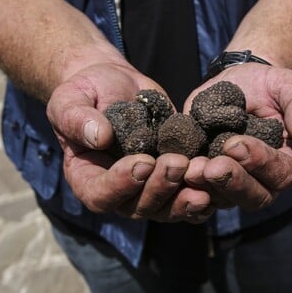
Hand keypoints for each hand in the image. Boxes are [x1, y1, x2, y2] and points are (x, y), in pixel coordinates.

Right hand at [46, 62, 212, 222]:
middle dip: (161, 188)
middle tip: (178, 164)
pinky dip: (206, 190)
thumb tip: (98, 137)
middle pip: (139, 207)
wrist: (115, 85)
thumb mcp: (70, 100)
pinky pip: (189, 194)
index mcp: (86, 178)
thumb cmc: (86, 93)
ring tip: (204, 172)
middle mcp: (118, 191)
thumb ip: (77, 119)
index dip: (121, 184)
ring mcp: (148, 188)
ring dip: (187, 195)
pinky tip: (220, 177)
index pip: (100, 196)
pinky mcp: (174, 178)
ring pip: (168, 207)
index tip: (142, 162)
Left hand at [182, 63, 291, 210]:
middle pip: (252, 196)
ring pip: (222, 199)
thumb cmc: (270, 86)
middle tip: (210, 167)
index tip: (234, 144)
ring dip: (205, 186)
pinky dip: (185, 187)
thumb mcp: (290, 86)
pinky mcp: (206, 178)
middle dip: (230, 182)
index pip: (280, 174)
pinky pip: (197, 193)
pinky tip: (175, 171)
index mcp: (289, 163)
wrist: (239, 84)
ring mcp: (232, 183)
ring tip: (190, 168)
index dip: (258, 162)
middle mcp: (263, 181)